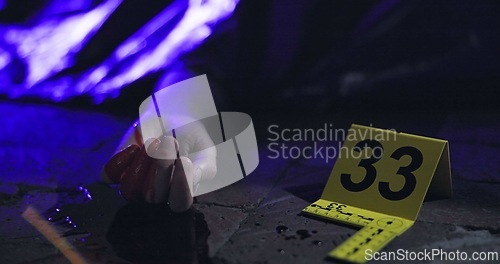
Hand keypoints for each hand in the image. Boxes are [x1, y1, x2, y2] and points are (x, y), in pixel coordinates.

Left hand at [102, 120, 216, 211]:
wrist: (170, 116)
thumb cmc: (190, 137)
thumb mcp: (205, 150)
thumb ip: (204, 168)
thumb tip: (191, 178)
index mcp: (180, 193)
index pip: (179, 204)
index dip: (180, 187)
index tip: (184, 161)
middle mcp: (157, 193)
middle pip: (153, 197)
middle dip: (161, 170)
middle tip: (169, 143)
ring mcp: (135, 184)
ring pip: (130, 190)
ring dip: (141, 166)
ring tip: (153, 144)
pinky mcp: (117, 171)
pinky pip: (110, 175)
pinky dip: (120, 161)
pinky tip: (134, 148)